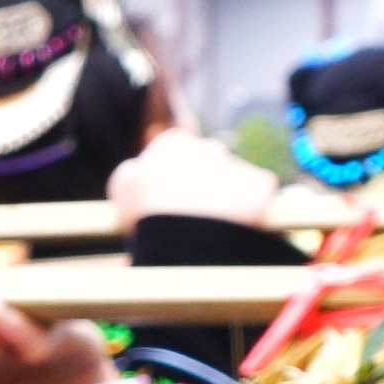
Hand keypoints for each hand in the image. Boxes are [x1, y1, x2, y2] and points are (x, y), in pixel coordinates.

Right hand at [109, 131, 281, 228]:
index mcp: (174, 143)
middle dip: (201, 185)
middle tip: (191, 218)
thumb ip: (132, 171)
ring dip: (226, 198)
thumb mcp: (123, 188)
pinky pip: (256, 197)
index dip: (169, 179)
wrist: (187, 240)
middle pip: (206, 165)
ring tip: (212, 229)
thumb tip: (139, 170)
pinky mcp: (260, 185)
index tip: (166, 202)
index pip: (174, 155)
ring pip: (232, 181)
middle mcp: (208, 147)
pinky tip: (232, 229)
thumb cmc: (148, 214)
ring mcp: (237, 165)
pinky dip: (249, 211)